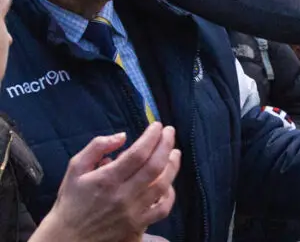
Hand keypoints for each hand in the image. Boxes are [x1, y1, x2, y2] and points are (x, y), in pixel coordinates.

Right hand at [32, 122, 180, 241]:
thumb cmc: (71, 200)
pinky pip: (162, 208)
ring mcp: (132, 212)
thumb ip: (97, 147)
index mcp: (106, 180)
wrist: (68, 237)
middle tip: (169, 132)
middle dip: (166, 145)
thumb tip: (122, 136)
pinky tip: (169, 182)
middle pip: (154, 166)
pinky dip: (170, 194)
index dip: (151, 137)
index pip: (138, 153)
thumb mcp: (75, 168)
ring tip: (174, 153)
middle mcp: (122, 196)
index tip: (157, 126)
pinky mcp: (137, 225)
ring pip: (162, 185)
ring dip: (173, 166)